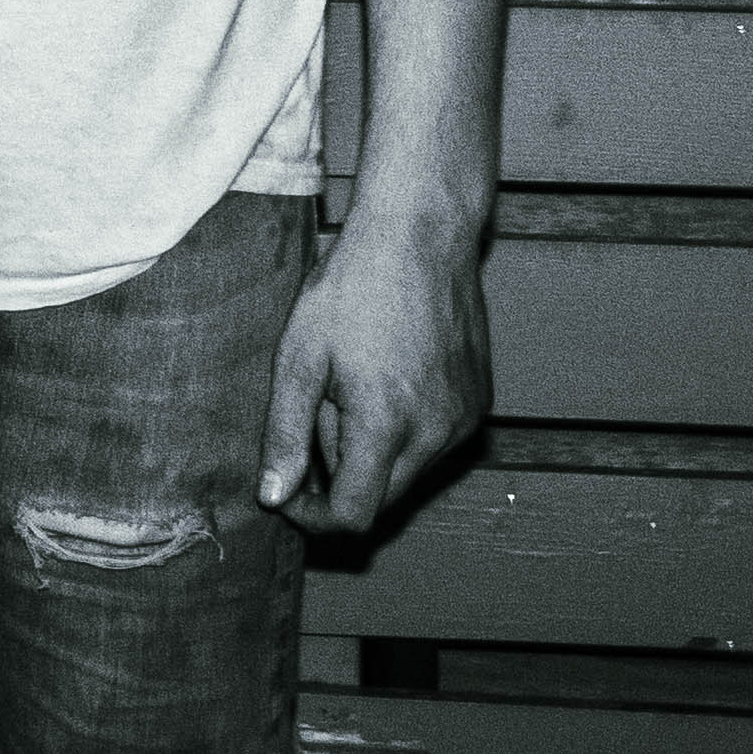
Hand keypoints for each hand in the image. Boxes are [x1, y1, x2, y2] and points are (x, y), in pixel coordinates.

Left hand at [260, 198, 488, 532]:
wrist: (420, 236)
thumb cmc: (353, 288)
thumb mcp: (299, 356)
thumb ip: (285, 434)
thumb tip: (273, 497)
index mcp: (387, 425)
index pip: (354, 516)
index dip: (314, 517)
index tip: (289, 492)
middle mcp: (437, 433)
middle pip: (382, 498)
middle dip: (339, 479)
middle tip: (315, 418)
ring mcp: (464, 419)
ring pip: (409, 472)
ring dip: (372, 453)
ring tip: (350, 387)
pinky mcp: (479, 404)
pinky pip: (434, 443)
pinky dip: (403, 431)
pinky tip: (384, 379)